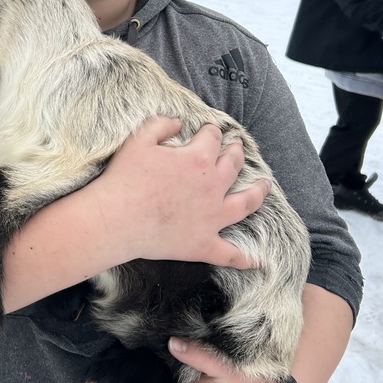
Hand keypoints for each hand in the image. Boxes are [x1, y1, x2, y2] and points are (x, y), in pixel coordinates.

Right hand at [97, 118, 267, 268]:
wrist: (116, 219)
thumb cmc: (125, 178)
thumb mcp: (138, 139)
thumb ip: (161, 124)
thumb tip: (178, 121)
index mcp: (198, 159)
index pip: (212, 139)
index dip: (211, 131)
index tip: (209, 130)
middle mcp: (212, 187)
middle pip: (233, 165)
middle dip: (236, 152)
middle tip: (237, 147)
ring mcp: (212, 218)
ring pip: (245, 204)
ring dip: (258, 193)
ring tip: (265, 186)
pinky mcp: (204, 244)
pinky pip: (231, 254)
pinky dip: (246, 259)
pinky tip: (257, 261)